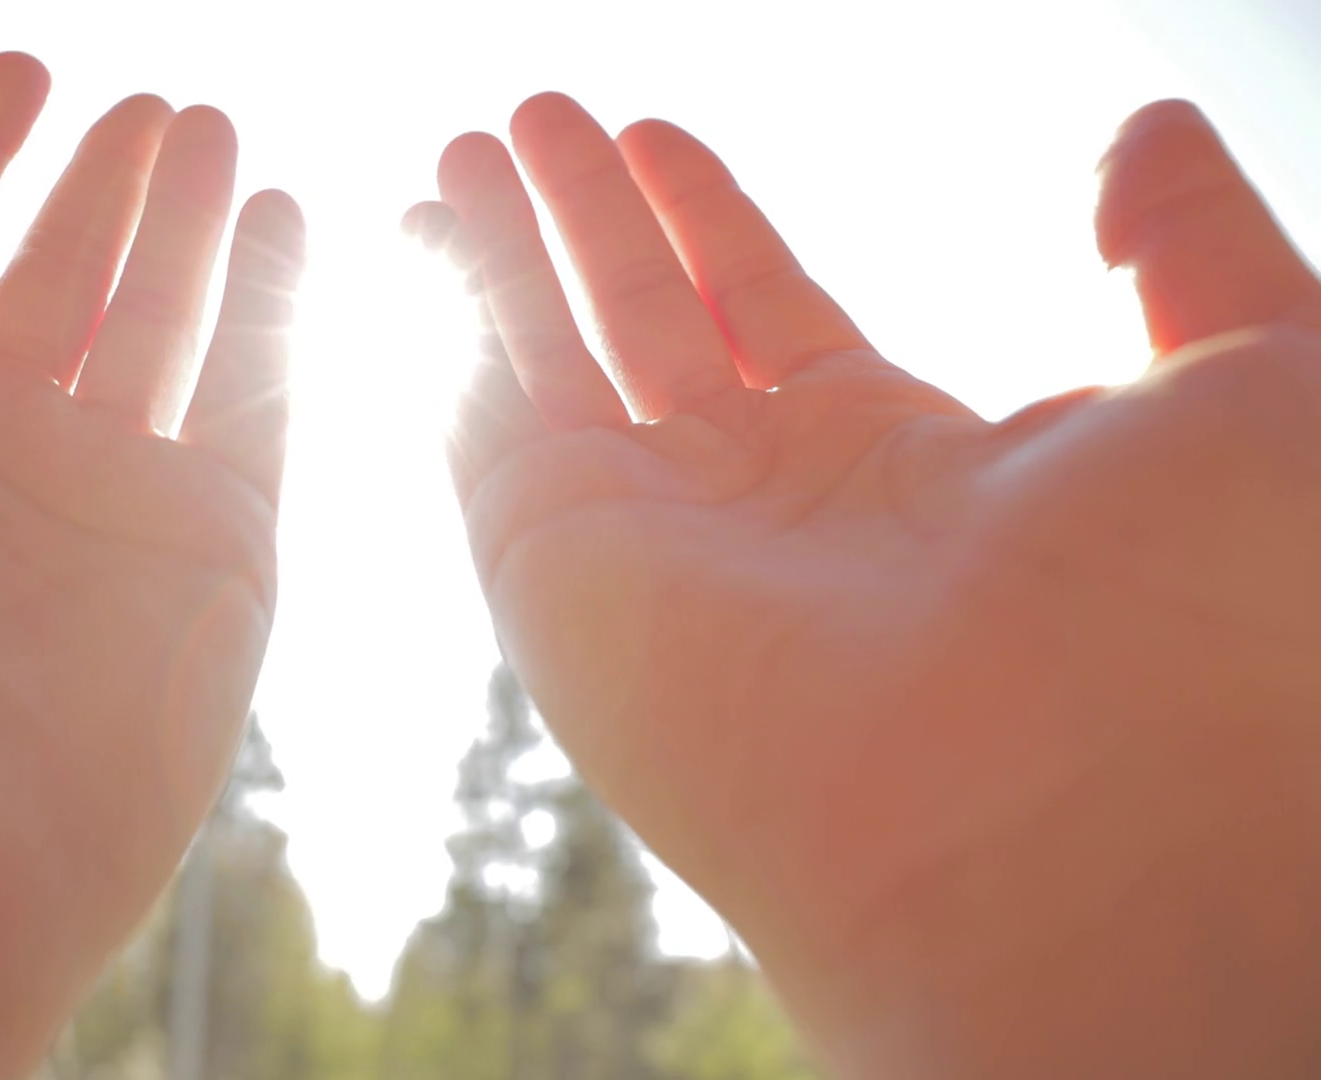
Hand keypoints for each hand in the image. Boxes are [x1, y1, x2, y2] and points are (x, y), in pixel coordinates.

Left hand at [0, 53, 302, 1079]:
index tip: (22, 68)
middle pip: (58, 287)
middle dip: (107, 191)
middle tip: (158, 103)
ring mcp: (89, 530)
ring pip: (163, 339)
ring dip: (195, 232)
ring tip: (217, 131)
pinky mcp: (200, 589)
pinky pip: (257, 426)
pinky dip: (278, 324)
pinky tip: (287, 225)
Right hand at [427, 95, 1320, 1078]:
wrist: (1061, 818)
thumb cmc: (1193, 620)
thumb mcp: (1259, 378)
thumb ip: (1191, 247)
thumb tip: (1143, 130)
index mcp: (905, 466)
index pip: (771, 314)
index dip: (709, 220)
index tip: (652, 135)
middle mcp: (763, 509)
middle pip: (648, 328)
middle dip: (587, 220)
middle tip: (534, 122)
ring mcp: (653, 543)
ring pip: (553, 363)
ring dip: (504, 251)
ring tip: (466, 147)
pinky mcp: (555, 569)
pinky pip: (480, 426)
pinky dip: (448, 331)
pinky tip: (424, 233)